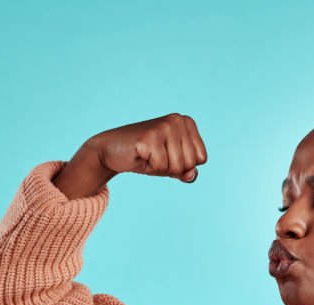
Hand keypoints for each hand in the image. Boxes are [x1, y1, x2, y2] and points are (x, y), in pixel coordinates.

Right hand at [53, 113, 207, 197]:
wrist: (112, 150)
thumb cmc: (145, 157)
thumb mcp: (171, 165)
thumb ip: (186, 170)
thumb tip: (191, 175)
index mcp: (187, 123)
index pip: (202, 158)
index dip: (184, 165)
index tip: (168, 155)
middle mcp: (177, 120)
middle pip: (190, 163)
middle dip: (173, 168)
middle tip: (156, 157)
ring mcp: (164, 126)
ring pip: (177, 166)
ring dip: (162, 168)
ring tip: (149, 156)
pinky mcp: (150, 136)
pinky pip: (161, 166)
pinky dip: (151, 167)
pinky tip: (141, 155)